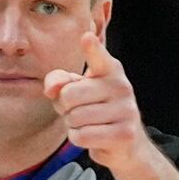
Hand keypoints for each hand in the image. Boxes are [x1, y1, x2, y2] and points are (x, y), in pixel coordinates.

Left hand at [44, 33, 154, 177]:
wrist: (123, 142)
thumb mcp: (75, 89)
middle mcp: (122, 86)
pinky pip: (82, 136)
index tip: (86, 38)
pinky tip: (91, 136)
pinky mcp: (125, 133)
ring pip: (75, 118)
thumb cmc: (94, 109)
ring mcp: (127, 110)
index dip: (91, 48)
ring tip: (86, 124)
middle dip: (64, 107)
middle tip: (76, 110)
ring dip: (72, 125)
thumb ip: (59, 81)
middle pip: (69, 95)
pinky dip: (78, 138)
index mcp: (110, 69)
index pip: (98, 57)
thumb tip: (51, 89)